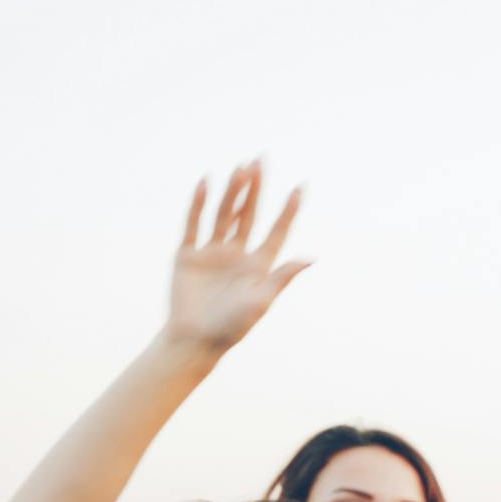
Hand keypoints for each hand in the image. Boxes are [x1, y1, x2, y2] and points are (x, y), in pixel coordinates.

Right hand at [164, 160, 311, 352]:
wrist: (194, 340)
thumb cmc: (232, 327)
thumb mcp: (261, 301)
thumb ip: (282, 276)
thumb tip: (311, 257)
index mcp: (259, 265)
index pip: (276, 231)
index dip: (288, 210)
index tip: (301, 187)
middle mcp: (237, 254)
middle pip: (249, 215)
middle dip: (256, 189)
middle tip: (262, 160)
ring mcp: (212, 252)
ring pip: (224, 215)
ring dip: (232, 191)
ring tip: (241, 167)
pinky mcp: (188, 255)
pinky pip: (194, 224)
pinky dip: (199, 204)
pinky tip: (206, 182)